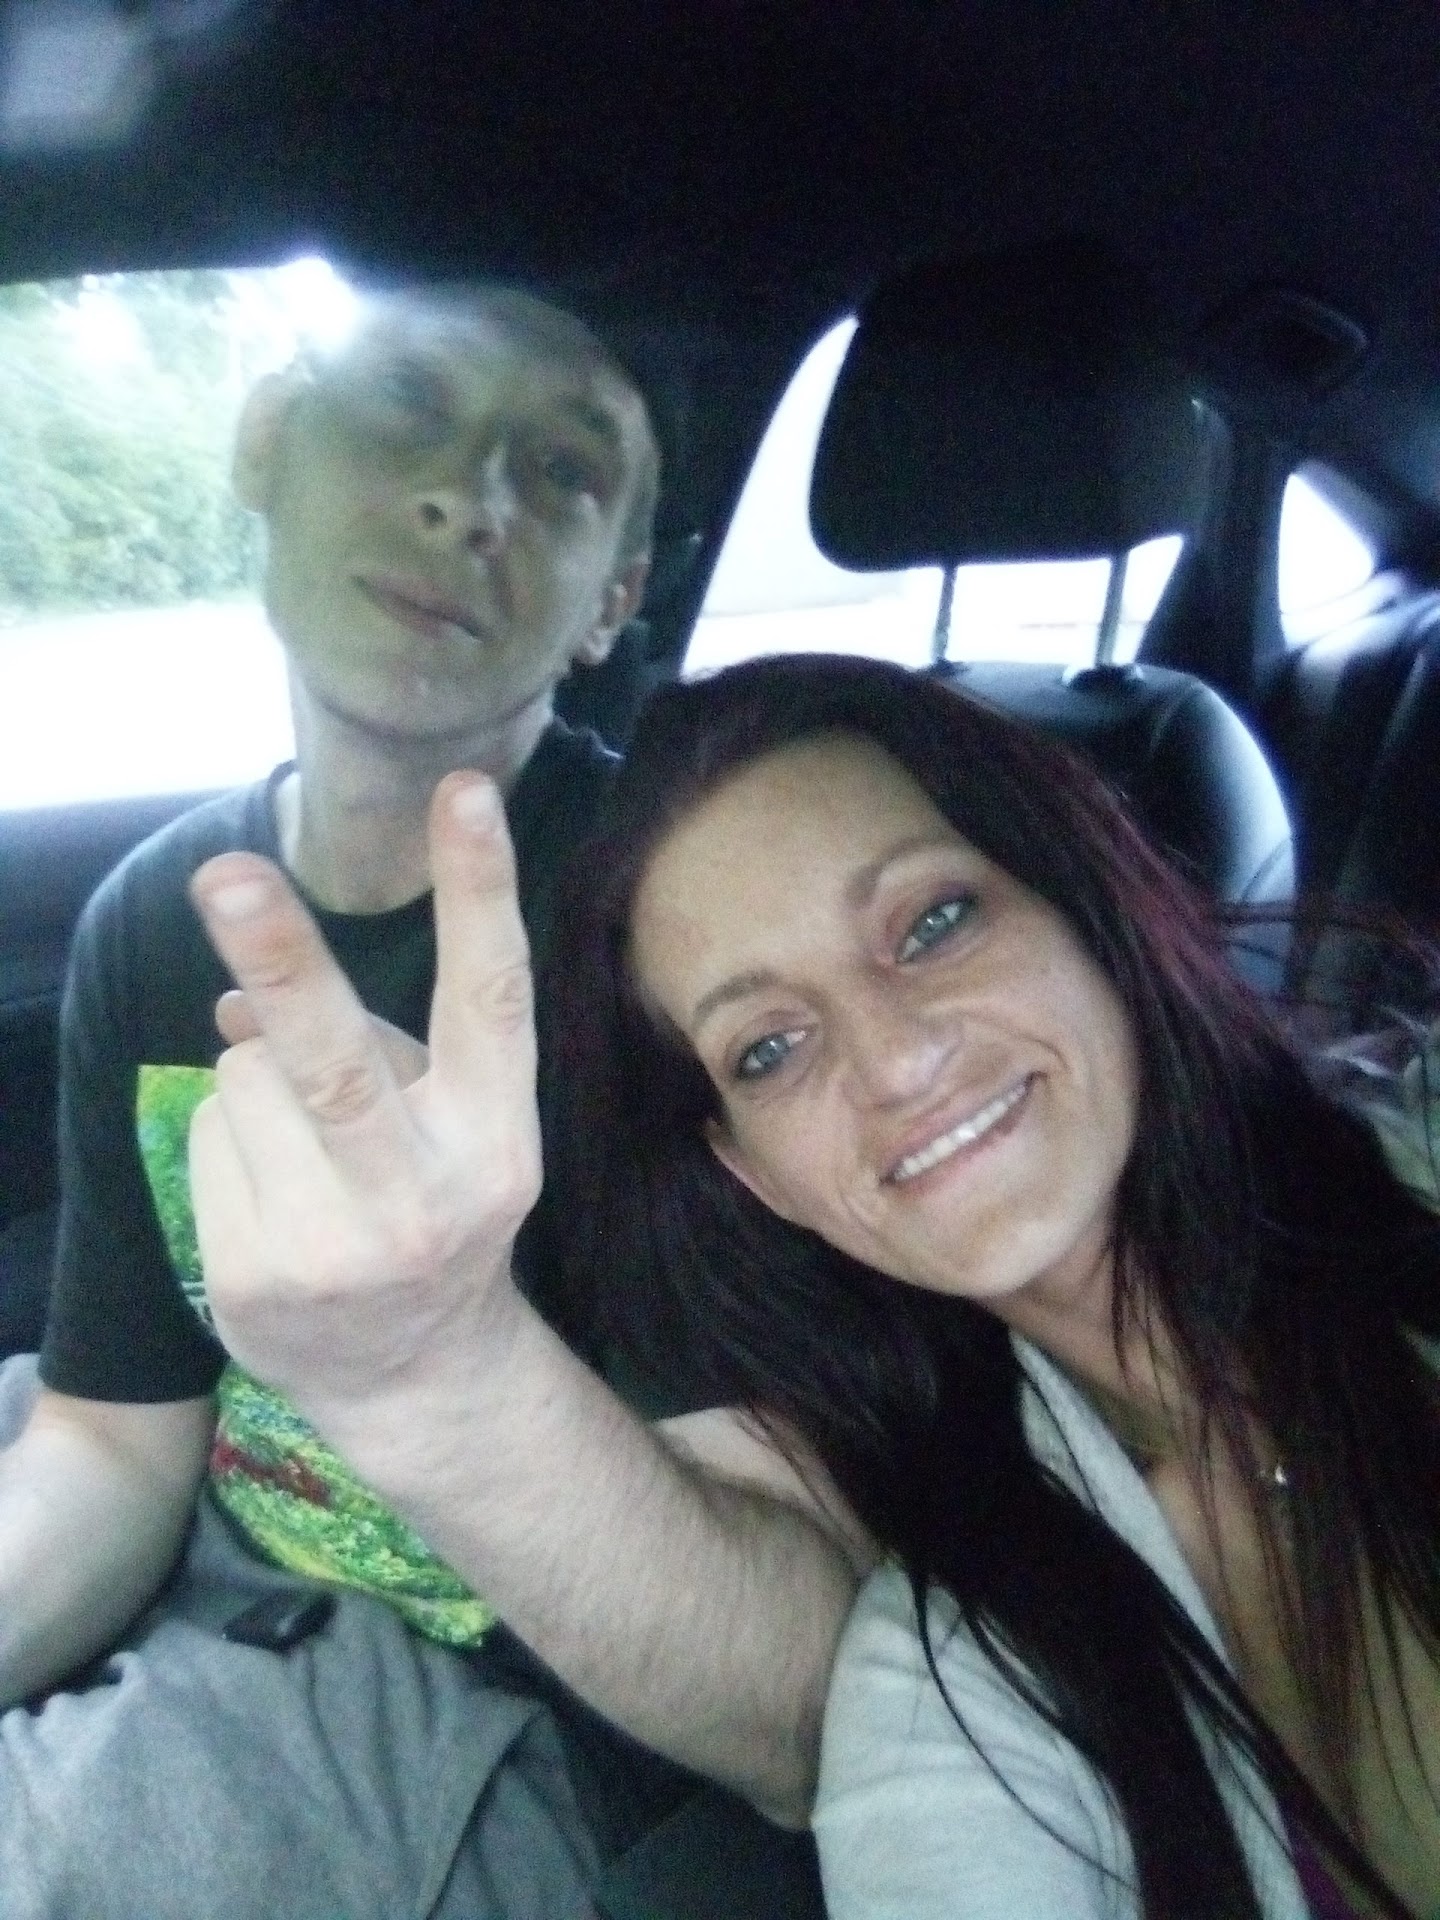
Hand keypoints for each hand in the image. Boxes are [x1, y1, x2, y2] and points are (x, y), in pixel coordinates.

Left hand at [187, 772, 540, 1422]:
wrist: (415, 1374)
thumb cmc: (436, 1209)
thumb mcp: (451, 1127)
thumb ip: (378, 1044)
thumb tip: (240, 990)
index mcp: (494, 1142)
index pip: (491, 1002)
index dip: (480, 893)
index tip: (465, 792)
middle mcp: (421, 1197)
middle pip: (335, 1062)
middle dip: (281, 959)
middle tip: (224, 877)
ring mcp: (331, 1248)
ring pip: (248, 1072)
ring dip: (260, 1073)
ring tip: (308, 1143)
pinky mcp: (251, 1279)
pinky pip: (210, 1132)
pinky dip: (231, 1136)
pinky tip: (274, 1191)